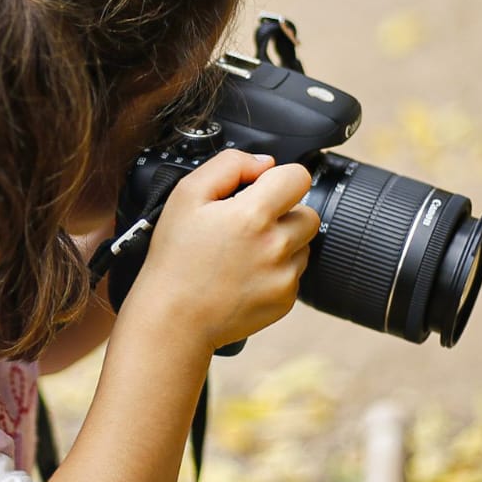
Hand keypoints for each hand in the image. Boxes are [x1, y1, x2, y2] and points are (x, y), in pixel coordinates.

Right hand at [118, 151, 317, 354]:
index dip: (278, 179)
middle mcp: (276, 246)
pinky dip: (276, 272)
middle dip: (284, 213)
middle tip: (249, 225)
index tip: (261, 190)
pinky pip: (295, 274)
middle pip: (308, 213)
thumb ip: (229, 165)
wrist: (173, 319)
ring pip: (303, 245)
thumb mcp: (186, 195)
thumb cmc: (174, 258)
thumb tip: (264, 163)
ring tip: (244, 253)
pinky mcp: (285, 300)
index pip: (298, 177)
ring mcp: (284, 276)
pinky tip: (245, 275)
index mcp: (253, 215)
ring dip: (283, 243)